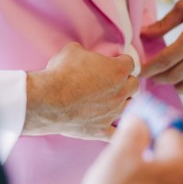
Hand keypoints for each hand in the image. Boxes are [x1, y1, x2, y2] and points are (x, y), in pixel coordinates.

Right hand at [24, 42, 138, 139]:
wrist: (48, 100)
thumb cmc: (60, 73)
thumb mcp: (72, 50)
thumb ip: (85, 52)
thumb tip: (82, 54)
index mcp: (118, 70)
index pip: (129, 63)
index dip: (120, 62)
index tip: (113, 63)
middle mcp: (120, 92)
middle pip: (134, 85)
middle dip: (125, 82)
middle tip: (113, 81)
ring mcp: (113, 112)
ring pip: (130, 107)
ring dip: (123, 102)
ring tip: (112, 101)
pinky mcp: (102, 129)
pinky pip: (118, 133)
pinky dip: (117, 129)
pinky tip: (112, 125)